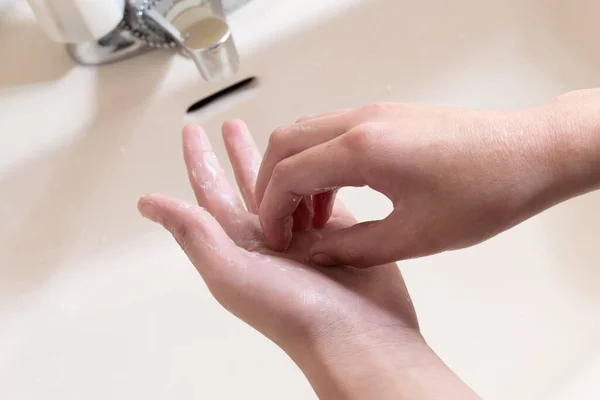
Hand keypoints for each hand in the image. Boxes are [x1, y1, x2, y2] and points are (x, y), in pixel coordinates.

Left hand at [137, 121, 478, 398]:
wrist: (357, 336)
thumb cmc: (294, 315)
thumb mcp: (230, 272)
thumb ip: (194, 233)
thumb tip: (150, 204)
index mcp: (238, 246)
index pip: (210, 193)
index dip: (199, 160)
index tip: (192, 133)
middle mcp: (268, 239)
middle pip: (246, 184)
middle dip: (237, 153)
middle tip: (232, 125)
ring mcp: (304, 235)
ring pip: (286, 185)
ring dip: (280, 159)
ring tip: (279, 135)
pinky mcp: (338, 232)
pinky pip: (324, 194)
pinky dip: (319, 174)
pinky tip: (317, 159)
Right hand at [255, 99, 592, 266]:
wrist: (530, 153)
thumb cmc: (484, 193)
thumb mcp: (414, 236)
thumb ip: (354, 247)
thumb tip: (316, 253)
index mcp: (362, 149)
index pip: (288, 174)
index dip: (271, 211)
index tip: (274, 240)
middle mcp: (360, 122)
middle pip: (285, 144)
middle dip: (271, 186)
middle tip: (280, 225)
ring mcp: (373, 113)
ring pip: (306, 135)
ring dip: (296, 173)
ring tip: (309, 218)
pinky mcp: (387, 116)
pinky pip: (332, 134)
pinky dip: (320, 164)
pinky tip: (337, 198)